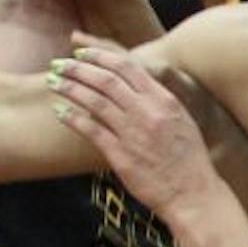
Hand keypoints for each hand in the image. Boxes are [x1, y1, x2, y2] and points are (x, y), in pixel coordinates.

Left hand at [48, 44, 219, 216]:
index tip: (81, 53)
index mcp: (164, 100)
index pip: (127, 67)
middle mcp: (147, 113)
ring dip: (70, 89)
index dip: (99, 57)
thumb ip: (156, 99)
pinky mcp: (121, 155)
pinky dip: (72, 118)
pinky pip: (91, 131)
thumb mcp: (181, 119)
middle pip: (106, 80)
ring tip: (54, 82)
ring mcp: (133, 134)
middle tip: (59, 64)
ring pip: (95, 102)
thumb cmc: (188, 157)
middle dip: (78, 69)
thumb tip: (131, 81)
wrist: (193, 193)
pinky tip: (60, 112)